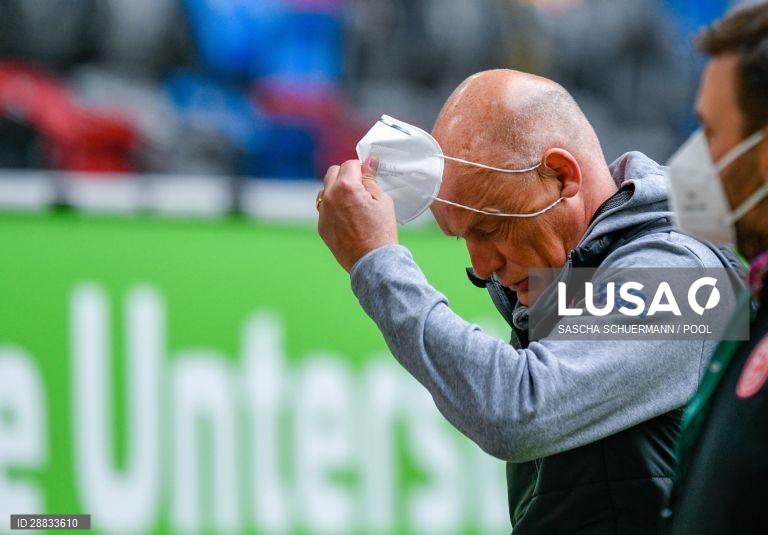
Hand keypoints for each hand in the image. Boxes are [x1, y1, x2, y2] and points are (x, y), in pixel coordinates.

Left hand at [317, 157, 398, 271]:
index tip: (367, 176)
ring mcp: (323, 212)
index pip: (350, 164)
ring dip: (337, 190)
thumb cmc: (381, 232)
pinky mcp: (321, 225)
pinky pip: (325, 208)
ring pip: (326, 189)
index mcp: (346, 186)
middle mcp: (330, 196)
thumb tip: (368, 162)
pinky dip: (334, 207)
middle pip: (333, 172)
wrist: (372, 261)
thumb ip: (370, 179)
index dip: (361, 168)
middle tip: (360, 188)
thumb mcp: (382, 200)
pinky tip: (348, 217)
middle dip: (346, 175)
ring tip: (352, 203)